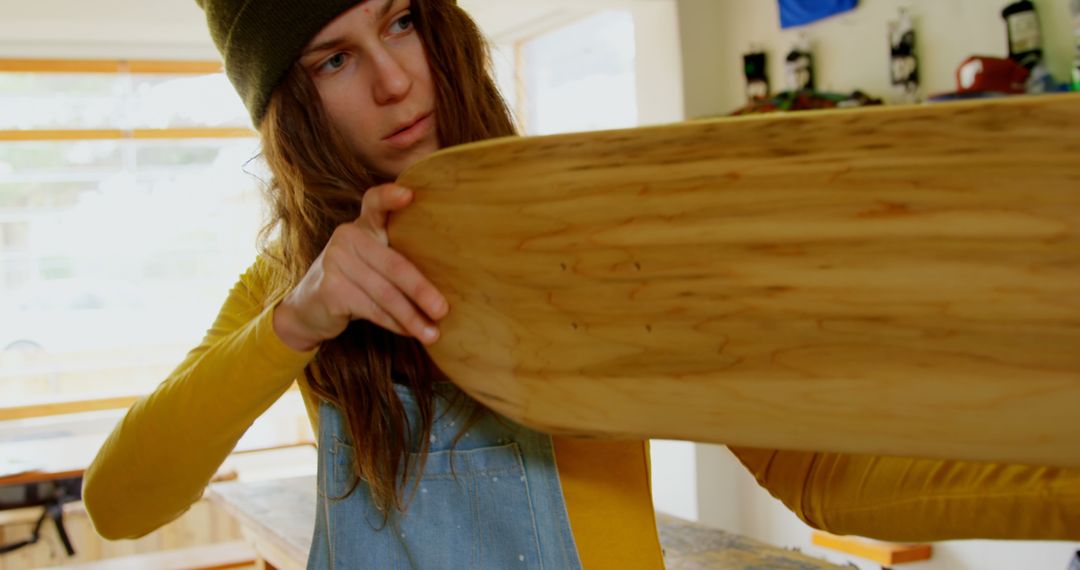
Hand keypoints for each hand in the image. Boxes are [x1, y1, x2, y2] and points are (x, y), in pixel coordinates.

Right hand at [272, 184, 447, 350]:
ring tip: (432, 333)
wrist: (306, 308)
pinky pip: (372, 309)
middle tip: (443, 310)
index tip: (409, 195)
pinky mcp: (330, 289)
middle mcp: (347, 236)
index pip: (375, 202)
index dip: (390, 197)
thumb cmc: (353, 282)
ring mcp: (335, 261)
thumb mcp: (372, 263)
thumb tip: (449, 283)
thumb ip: (397, 259)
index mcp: (363, 225)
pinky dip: (394, 323)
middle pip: (394, 264)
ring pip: (385, 293)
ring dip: (411, 317)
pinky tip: (409, 332)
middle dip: (421, 290)